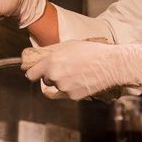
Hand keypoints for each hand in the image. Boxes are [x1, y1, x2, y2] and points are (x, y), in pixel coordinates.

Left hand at [21, 40, 141, 100]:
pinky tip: (82, 79)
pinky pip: (67, 92)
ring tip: (77, 72)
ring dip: (63, 81)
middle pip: (45, 81)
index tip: (36, 72)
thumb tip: (40, 58)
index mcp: (51, 62)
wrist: (110, 65)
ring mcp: (64, 88)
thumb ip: (52, 52)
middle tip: (65, 68)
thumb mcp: (69, 45)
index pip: (31, 75)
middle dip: (51, 76)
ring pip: (57, 87)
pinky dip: (72, 88)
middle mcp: (54, 76)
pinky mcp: (73, 96)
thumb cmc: (91, 51)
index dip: (34, 73)